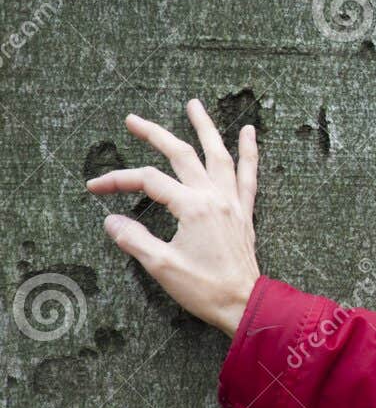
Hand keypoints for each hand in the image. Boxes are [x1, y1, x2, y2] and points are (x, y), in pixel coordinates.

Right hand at [86, 98, 261, 336]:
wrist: (244, 303)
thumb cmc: (204, 288)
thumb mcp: (161, 266)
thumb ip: (135, 239)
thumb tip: (111, 219)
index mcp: (193, 207)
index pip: (149, 181)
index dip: (118, 180)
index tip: (94, 188)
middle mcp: (215, 197)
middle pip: (182, 155)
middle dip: (155, 134)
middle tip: (132, 119)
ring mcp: (232, 202)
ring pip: (219, 155)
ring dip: (206, 127)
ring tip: (194, 104)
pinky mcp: (244, 212)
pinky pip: (249, 174)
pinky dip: (248, 151)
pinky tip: (248, 133)